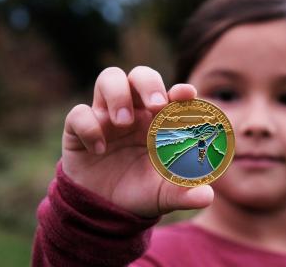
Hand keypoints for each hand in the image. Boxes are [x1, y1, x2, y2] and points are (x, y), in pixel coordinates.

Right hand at [62, 66, 213, 217]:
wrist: (105, 210)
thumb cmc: (141, 192)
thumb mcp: (165, 195)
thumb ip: (185, 194)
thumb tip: (207, 197)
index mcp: (159, 121)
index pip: (171, 94)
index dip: (180, 91)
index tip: (187, 95)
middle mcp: (134, 112)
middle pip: (140, 76)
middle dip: (148, 84)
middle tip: (155, 105)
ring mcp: (106, 117)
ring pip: (109, 79)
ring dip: (118, 95)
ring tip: (123, 122)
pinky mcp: (79, 129)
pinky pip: (78, 114)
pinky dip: (89, 126)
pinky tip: (100, 149)